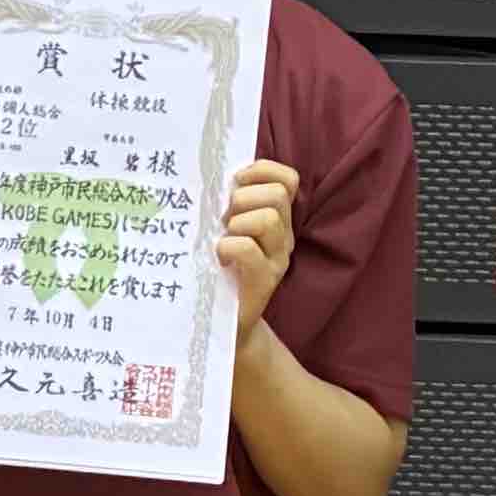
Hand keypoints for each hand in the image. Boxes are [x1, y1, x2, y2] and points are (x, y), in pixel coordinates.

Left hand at [217, 161, 300, 328]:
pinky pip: (249, 248)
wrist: (220, 325)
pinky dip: (229, 246)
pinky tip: (220, 257)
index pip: (287, 179)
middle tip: (225, 218)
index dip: (264, 171)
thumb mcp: (224, 229)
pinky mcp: (264, 281)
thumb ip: (227, 204)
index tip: (237, 181)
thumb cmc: (216, 269)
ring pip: (269, 218)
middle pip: (278, 194)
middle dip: (245, 197)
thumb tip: (208, 173)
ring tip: (223, 238)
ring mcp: (277, 259)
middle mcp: (282, 236)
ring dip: (238, 222)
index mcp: (276, 218)